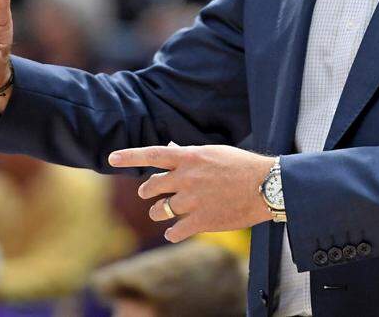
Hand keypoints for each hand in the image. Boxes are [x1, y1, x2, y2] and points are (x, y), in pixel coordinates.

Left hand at [109, 144, 275, 242]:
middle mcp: (187, 178)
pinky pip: (174, 230)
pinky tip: (175, 231)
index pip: (153, 154)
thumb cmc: (242, 166)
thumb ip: (189, 154)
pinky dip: (172, 232)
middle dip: (147, 192)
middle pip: (151, 187)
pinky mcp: (201, 221)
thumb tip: (170, 147)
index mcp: (190, 158)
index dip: (130, 156)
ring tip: (165, 213)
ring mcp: (193, 201)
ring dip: (159, 212)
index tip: (111, 158)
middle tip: (148, 195)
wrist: (266, 186)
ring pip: (160, 210)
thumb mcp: (215, 152)